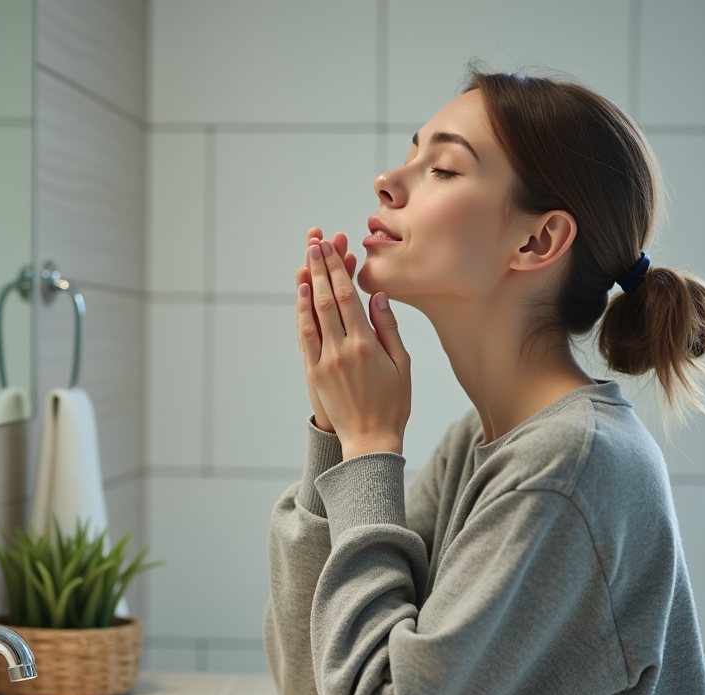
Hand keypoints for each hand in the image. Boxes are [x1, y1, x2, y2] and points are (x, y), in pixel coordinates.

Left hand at [297, 237, 410, 459]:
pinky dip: (302, 312)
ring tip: (306, 259)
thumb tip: (377, 296)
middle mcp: (341, 350)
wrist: (369, 441)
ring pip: (311, 315)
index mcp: (366, 346)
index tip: (331, 246)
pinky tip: (302, 295)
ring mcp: (324, 361)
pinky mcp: (313, 373)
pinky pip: (305, 336)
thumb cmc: (393, 404)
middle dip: (321, 267)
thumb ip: (389, 329)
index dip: (338, 269)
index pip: (347, 297)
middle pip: (326, 299)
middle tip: (315, 242)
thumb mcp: (403, 365)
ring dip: (308, 284)